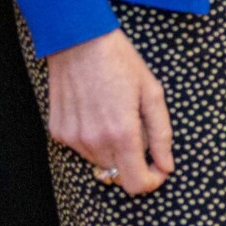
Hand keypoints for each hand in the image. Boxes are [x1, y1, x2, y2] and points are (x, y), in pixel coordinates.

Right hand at [45, 30, 174, 195]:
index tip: (159, 168)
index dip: (151, 181)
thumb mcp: (152, 93)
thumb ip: (162, 135)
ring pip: (100, 162)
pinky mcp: (58, 132)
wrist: (79, 41)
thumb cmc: (121, 62)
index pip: (136, 184)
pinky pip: (82, 148)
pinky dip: (94, 139)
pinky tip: (97, 111)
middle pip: (118, 174)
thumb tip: (167, 167)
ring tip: (116, 114)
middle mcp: (94, 141)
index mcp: (122, 133)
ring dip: (113, 149)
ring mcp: (73, 138)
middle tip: (140, 129)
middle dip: (134, 160)